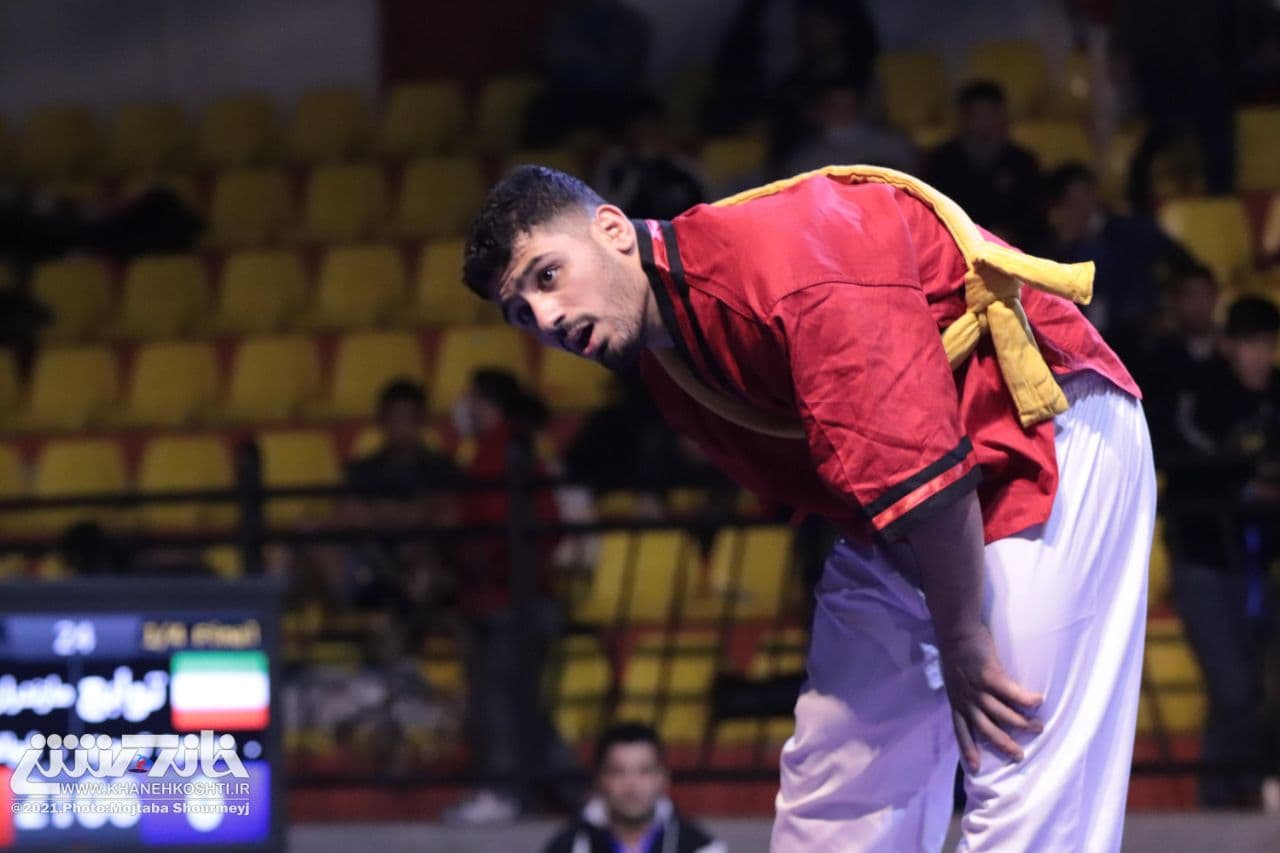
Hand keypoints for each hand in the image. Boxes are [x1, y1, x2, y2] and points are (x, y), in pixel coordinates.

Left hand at [938, 624, 1043, 771]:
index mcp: (957, 701)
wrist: (956, 630)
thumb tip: (980, 706)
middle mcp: (967, 700)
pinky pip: (1013, 694)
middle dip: (1004, 744)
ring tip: (1038, 727)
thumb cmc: (958, 653)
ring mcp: (978, 689)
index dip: (969, 749)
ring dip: (1023, 723)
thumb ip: (966, 695)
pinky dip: (1027, 699)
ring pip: (1003, 714)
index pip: (961, 731)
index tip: (975, 769)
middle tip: (1020, 756)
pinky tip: (1038, 701)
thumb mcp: (955, 680)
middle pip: (986, 729)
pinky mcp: (990, 676)